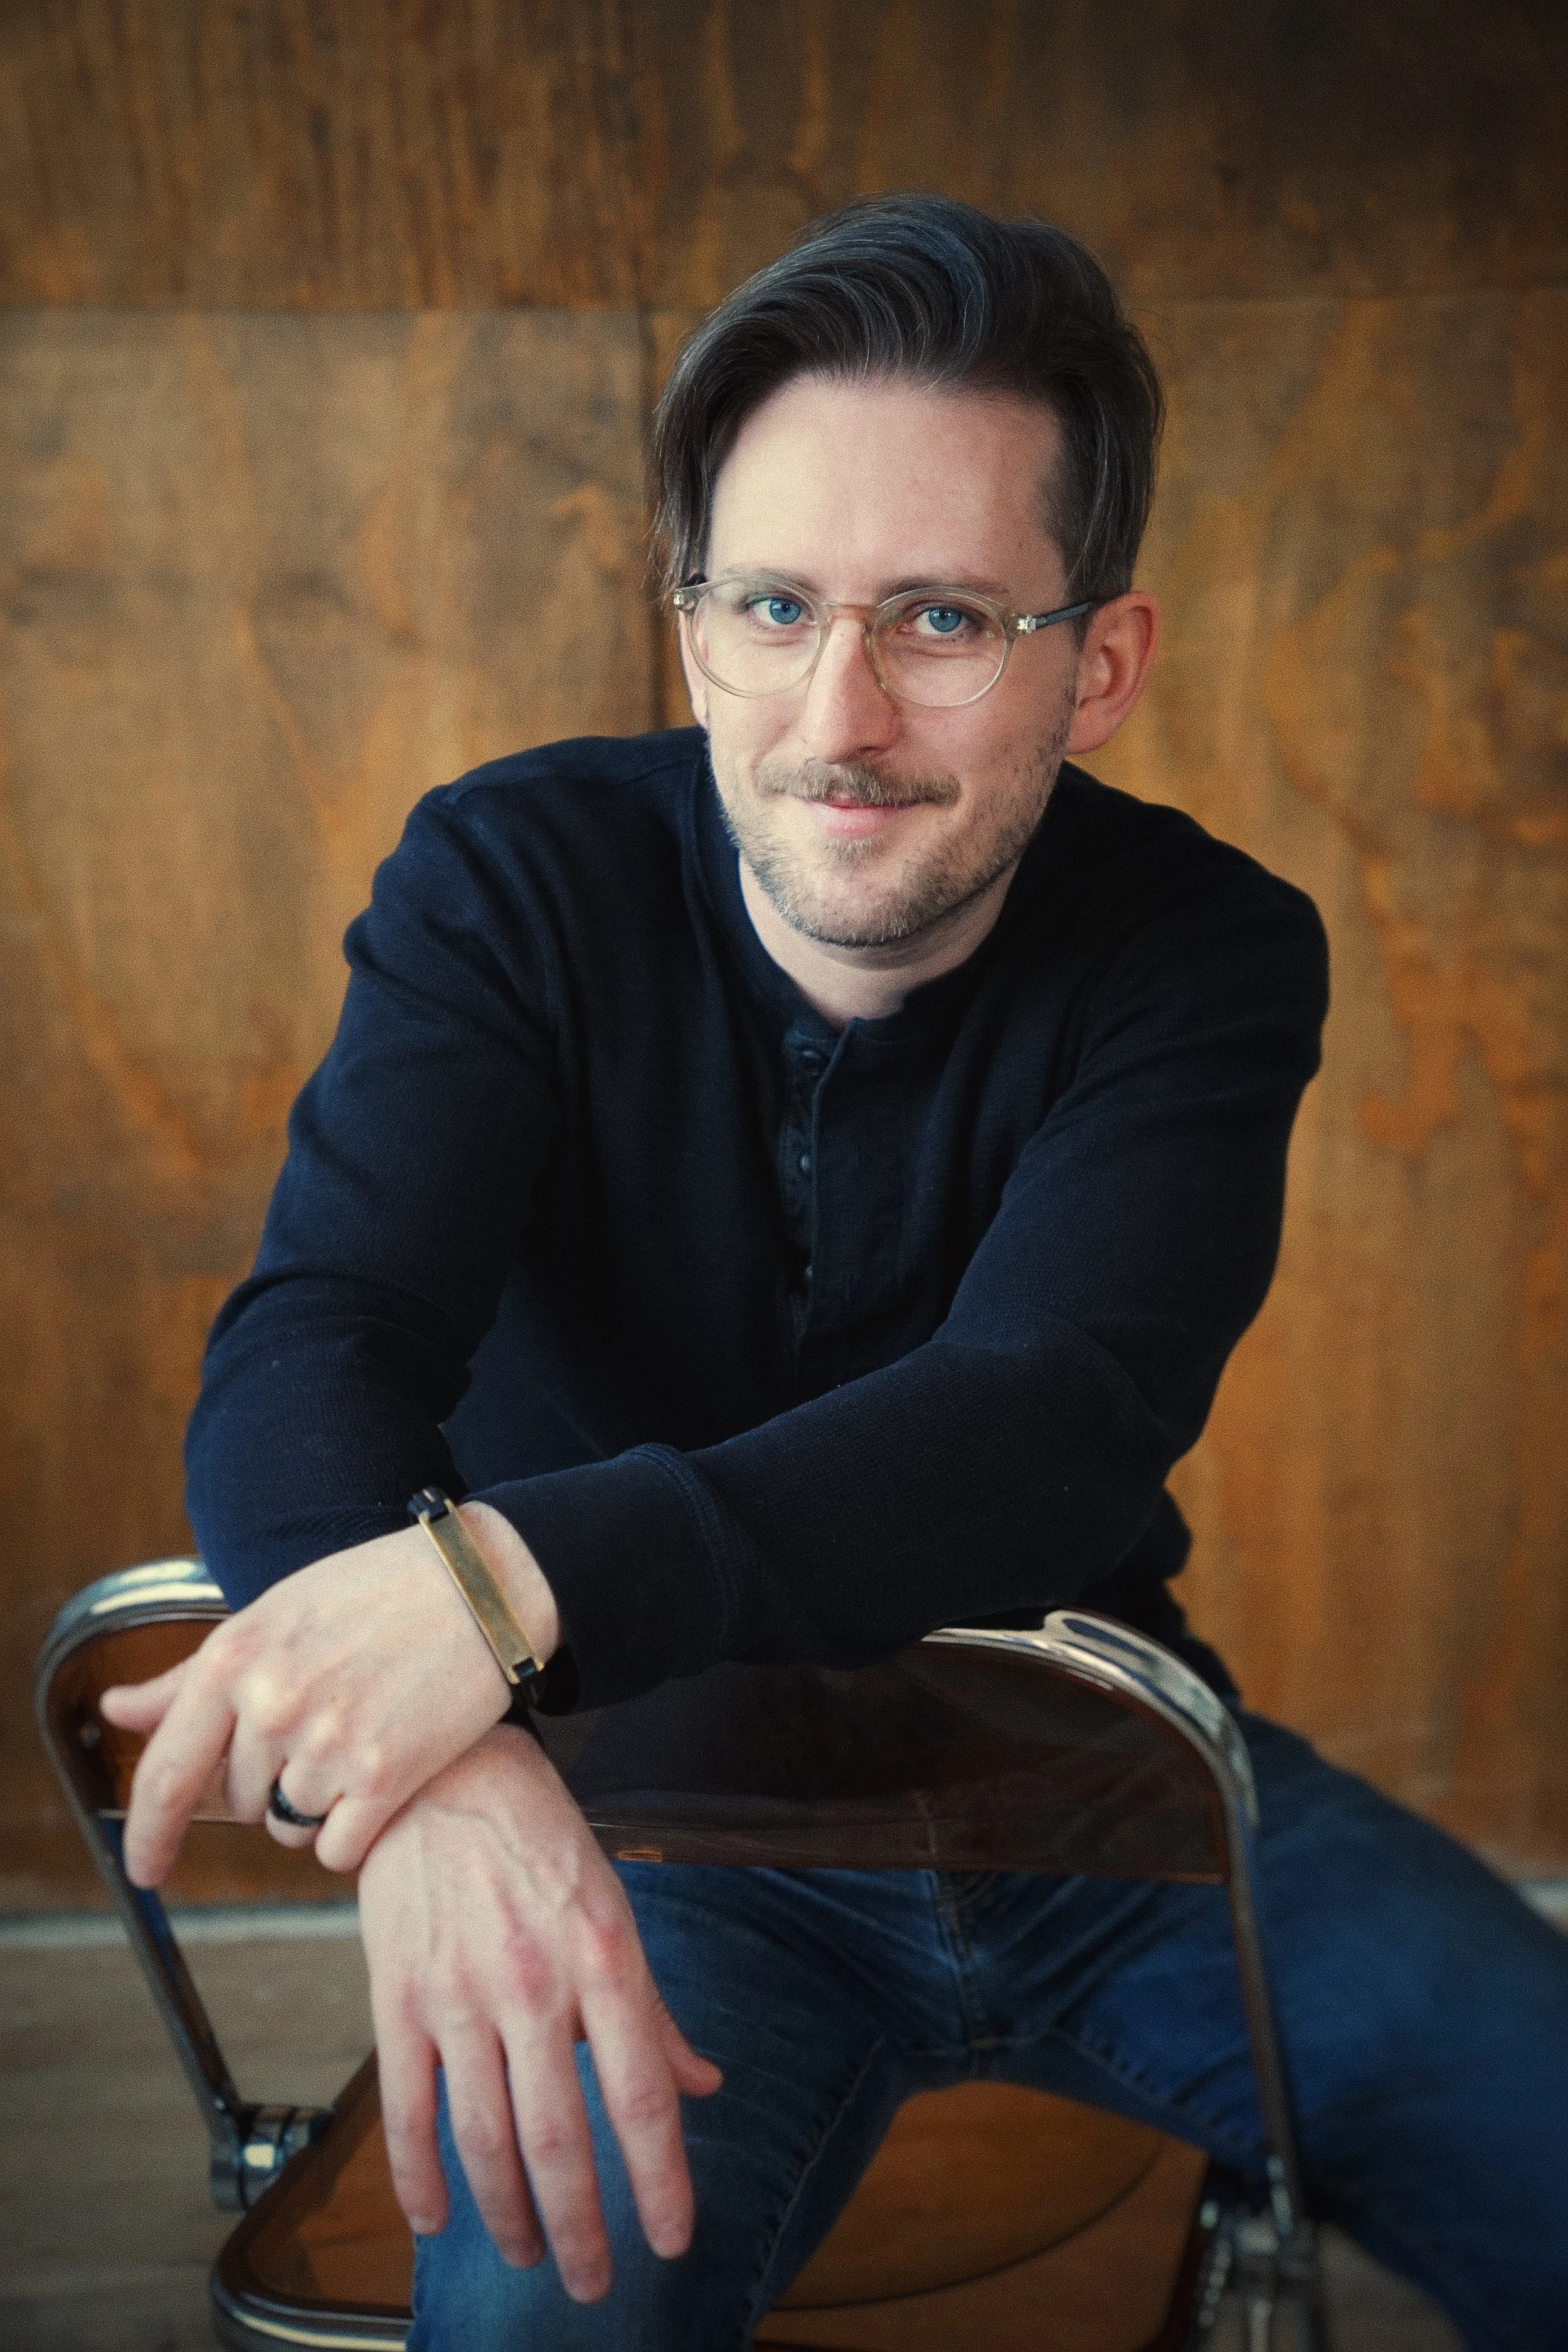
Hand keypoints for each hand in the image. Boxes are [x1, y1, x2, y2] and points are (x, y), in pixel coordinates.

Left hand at [100, 1503, 557, 1885]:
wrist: (480, 1585)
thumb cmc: (374, 1592)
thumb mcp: (270, 1616)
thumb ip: (189, 1676)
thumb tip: (117, 1711)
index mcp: (233, 1659)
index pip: (167, 1773)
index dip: (148, 1835)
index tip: (146, 1871)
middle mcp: (272, 1704)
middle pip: (243, 1801)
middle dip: (274, 1780)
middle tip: (328, 1724)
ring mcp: (328, 1742)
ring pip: (291, 1826)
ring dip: (318, 1803)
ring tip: (363, 1736)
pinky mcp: (386, 1776)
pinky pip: (338, 1849)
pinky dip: (355, 1830)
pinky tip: (384, 1775)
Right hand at [360, 1724, 721, 2298]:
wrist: (441, 1769)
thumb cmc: (537, 1836)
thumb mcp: (614, 1905)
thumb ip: (653, 2007)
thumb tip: (703, 2082)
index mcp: (601, 1958)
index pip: (640, 2093)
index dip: (659, 2177)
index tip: (672, 2239)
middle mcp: (533, 1984)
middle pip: (559, 2139)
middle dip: (580, 2228)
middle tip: (592, 2284)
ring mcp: (459, 1994)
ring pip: (484, 2139)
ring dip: (507, 2215)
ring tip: (527, 2255)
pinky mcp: (398, 1996)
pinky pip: (407, 2107)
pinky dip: (419, 2175)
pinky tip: (436, 2219)